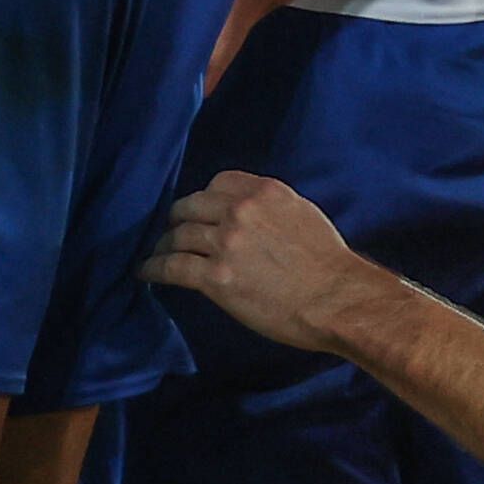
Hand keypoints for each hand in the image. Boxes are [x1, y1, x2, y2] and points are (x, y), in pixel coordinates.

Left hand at [143, 172, 380, 354]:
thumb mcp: (303, 215)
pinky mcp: (215, 276)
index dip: (204, 199)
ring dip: (165, 245)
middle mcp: (240, 210)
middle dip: (179, 220)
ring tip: (158, 254)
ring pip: (178, 236)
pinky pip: (172, 267)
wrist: (337, 301)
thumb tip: (250, 215)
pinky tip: (146, 272)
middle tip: (173, 233)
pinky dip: (154, 268)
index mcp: (264, 192)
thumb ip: (270, 208)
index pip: (218, 183)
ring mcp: (225, 242)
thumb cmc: (329, 265)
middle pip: (190, 206)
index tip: (198, 211)